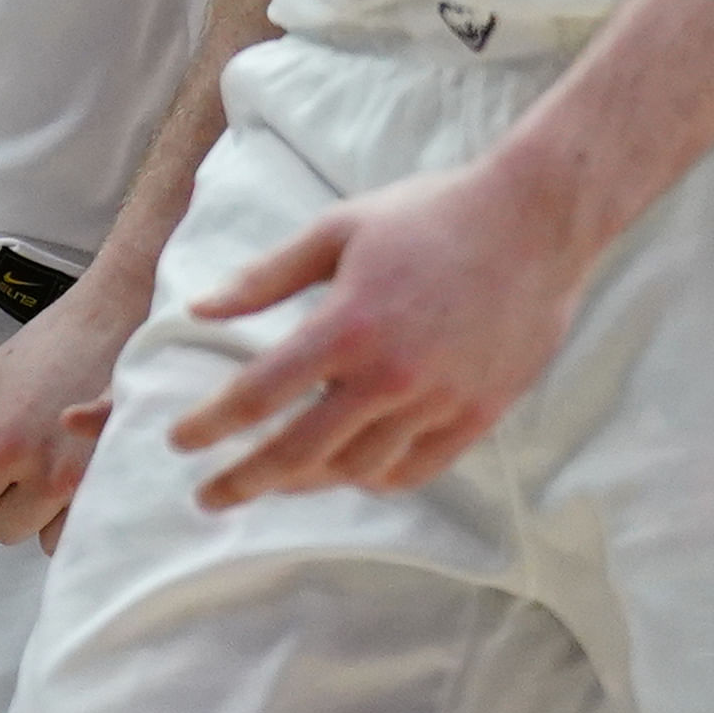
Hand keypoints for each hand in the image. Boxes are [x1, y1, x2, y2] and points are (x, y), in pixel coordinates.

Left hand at [0, 270, 141, 551]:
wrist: (122, 317)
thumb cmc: (50, 342)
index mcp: (3, 446)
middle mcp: (47, 477)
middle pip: (1, 528)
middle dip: (3, 498)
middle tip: (25, 453)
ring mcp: (90, 487)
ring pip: (44, 539)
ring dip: (42, 511)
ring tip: (56, 462)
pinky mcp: (124, 487)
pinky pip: (85, 532)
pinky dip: (76, 513)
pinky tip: (80, 474)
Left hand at [165, 154, 587, 506]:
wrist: (534, 222)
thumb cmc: (427, 216)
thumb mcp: (337, 230)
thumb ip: (266, 277)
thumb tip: (200, 309)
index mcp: (346, 326)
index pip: (259, 394)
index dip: (211, 425)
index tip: (179, 442)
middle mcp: (388, 376)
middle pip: (300, 452)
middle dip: (245, 480)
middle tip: (209, 496)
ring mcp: (437, 401)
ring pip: (356, 468)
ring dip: (307, 482)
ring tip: (276, 480)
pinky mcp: (477, 415)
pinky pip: (414, 470)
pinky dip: (374, 478)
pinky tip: (350, 472)